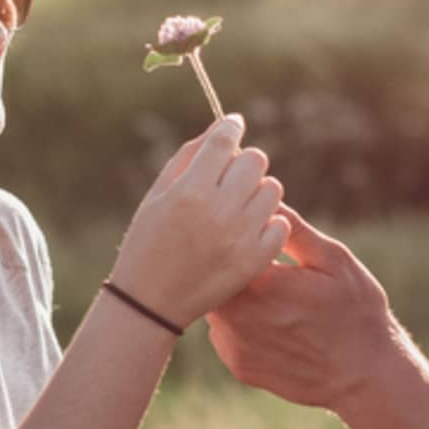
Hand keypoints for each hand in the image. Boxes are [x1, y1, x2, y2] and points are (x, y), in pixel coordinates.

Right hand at [110, 114, 288, 328]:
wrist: (152, 303)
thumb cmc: (148, 243)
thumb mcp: (157, 196)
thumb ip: (188, 157)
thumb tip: (219, 127)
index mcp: (190, 191)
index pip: (224, 141)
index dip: (231, 127)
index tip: (233, 125)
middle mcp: (219, 210)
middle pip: (255, 160)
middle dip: (244, 161)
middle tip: (231, 175)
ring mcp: (241, 236)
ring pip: (273, 189)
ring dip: (257, 190)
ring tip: (238, 205)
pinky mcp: (256, 259)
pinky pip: (281, 223)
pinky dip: (268, 222)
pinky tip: (247, 229)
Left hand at [206, 205, 405, 412]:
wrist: (366, 376)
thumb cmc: (356, 311)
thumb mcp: (333, 260)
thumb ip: (294, 230)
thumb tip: (268, 198)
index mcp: (259, 283)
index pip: (220, 246)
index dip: (229, 234)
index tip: (241, 226)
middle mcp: (238, 317)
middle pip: (210, 277)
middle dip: (225, 263)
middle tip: (251, 258)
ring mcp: (234, 346)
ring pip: (215, 307)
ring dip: (231, 295)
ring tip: (263, 291)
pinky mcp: (239, 367)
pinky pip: (223, 335)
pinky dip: (237, 324)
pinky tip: (266, 321)